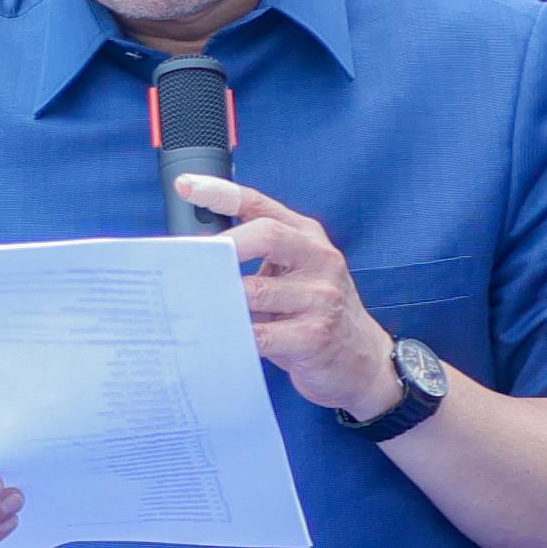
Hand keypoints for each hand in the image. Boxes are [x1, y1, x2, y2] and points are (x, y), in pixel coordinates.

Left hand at [173, 176, 401, 415]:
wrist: (363, 361)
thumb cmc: (313, 312)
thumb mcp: (294, 274)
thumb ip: (256, 257)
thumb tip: (194, 256)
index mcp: (308, 237)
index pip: (260, 205)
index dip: (221, 193)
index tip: (186, 186)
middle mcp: (319, 260)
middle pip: (265, 235)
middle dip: (221, 247)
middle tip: (184, 264)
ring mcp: (320, 297)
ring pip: (255, 290)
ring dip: (218, 298)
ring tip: (188, 305)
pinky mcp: (314, 336)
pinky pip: (260, 334)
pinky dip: (232, 336)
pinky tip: (215, 338)